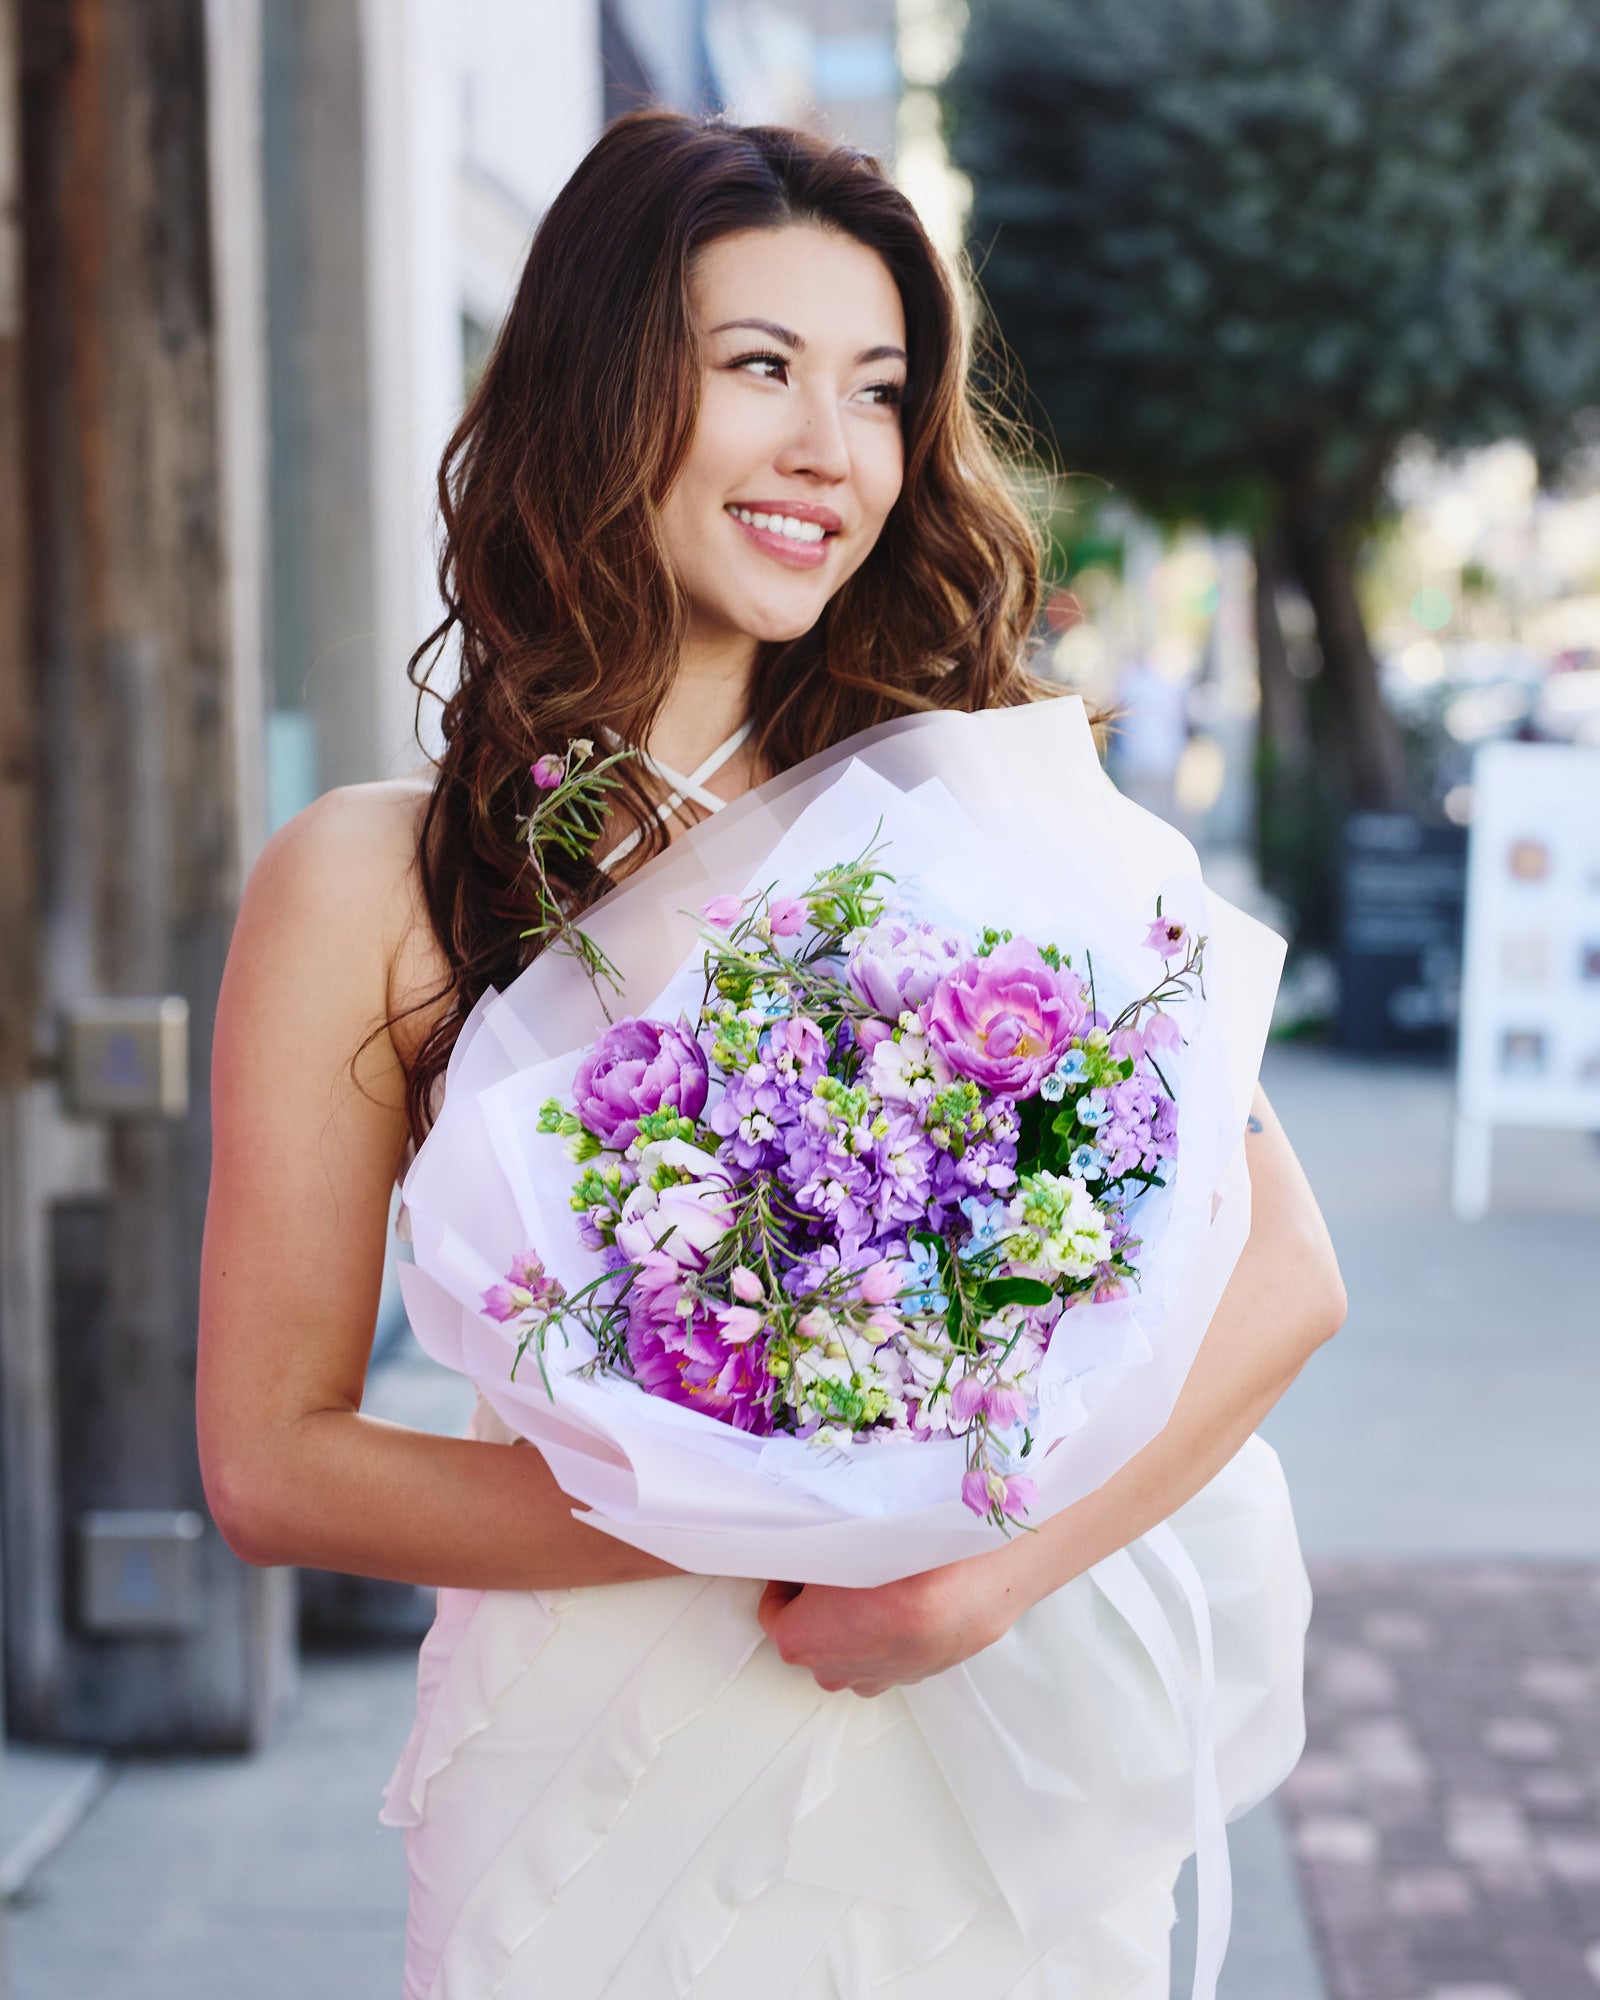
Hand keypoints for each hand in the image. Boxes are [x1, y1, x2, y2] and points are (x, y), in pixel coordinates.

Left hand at [756, 1553, 1020, 1698]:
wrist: (964, 1589)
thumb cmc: (896, 1571)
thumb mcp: (833, 1543)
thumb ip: (809, 1551)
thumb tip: (805, 1541)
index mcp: (799, 1642)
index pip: (775, 1608)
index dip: (790, 1578)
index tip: (807, 1557)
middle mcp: (832, 1672)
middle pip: (814, 1628)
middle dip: (824, 1601)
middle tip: (847, 1562)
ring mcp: (874, 1679)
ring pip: (852, 1643)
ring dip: (860, 1617)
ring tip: (884, 1577)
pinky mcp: (911, 1677)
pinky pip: (889, 1649)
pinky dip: (893, 1628)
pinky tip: (910, 1595)